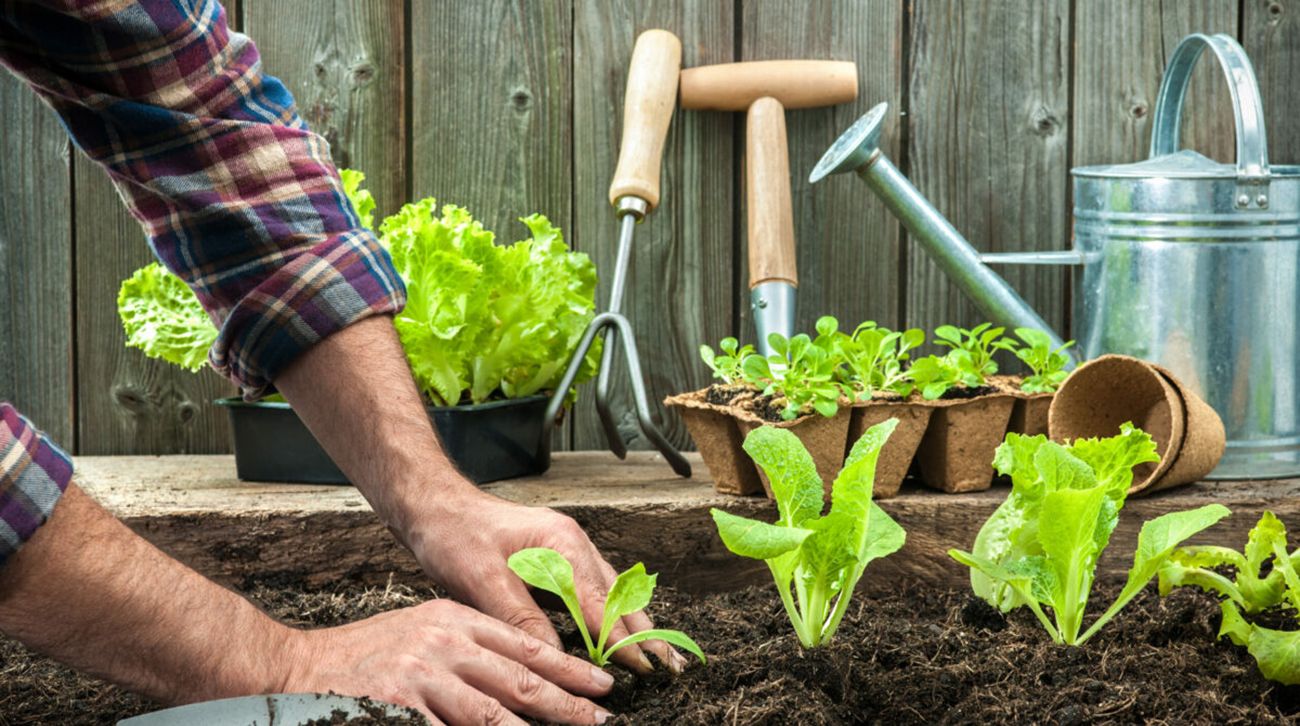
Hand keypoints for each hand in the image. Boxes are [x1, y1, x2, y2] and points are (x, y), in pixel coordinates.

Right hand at [282, 598, 613, 724]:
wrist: (295, 668)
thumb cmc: (365, 657)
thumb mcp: (422, 633)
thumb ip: (469, 651)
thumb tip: (519, 681)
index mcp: (453, 621)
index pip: (524, 646)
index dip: (568, 668)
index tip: (604, 684)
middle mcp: (442, 645)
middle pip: (518, 684)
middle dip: (568, 706)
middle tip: (603, 721)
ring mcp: (420, 679)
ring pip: (491, 718)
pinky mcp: (399, 708)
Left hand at [407, 489, 688, 673]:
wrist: (435, 505)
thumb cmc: (454, 534)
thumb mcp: (482, 579)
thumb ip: (521, 617)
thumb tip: (554, 657)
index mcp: (561, 543)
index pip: (600, 602)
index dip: (622, 639)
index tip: (643, 668)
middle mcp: (573, 543)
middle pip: (619, 595)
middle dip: (645, 632)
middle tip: (671, 667)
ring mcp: (568, 549)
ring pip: (613, 592)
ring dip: (635, 624)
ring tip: (659, 655)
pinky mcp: (558, 558)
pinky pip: (596, 589)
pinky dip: (613, 613)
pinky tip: (622, 632)